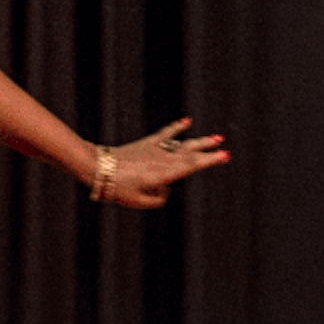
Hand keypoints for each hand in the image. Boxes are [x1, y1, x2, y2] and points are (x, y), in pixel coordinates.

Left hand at [94, 118, 228, 209]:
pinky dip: (176, 128)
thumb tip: (165, 190)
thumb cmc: (117, 188)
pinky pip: (164, 134)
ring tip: (216, 137)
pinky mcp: (146, 143)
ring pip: (182, 143)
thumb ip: (157, 199)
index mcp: (163, 174)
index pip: (191, 165)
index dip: (209, 160)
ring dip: (199, 141)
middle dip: (209, 152)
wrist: (97, 168)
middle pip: (190, 154)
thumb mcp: (138, 201)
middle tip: (226, 150)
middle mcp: (162, 160)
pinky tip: (187, 121)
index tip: (224, 156)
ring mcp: (155, 149)